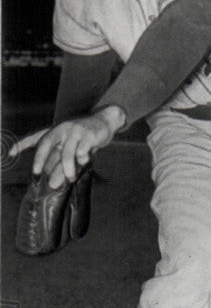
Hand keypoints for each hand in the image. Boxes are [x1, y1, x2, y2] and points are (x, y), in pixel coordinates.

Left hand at [9, 107, 124, 187]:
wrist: (104, 123)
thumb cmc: (84, 138)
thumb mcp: (71, 150)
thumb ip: (60, 164)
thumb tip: (52, 184)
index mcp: (55, 131)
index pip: (35, 137)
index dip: (22, 144)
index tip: (10, 153)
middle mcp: (62, 129)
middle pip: (46, 143)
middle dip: (39, 159)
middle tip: (37, 174)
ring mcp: (75, 131)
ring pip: (67, 152)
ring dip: (67, 168)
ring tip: (70, 179)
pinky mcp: (88, 135)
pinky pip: (82, 151)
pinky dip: (83, 159)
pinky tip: (86, 161)